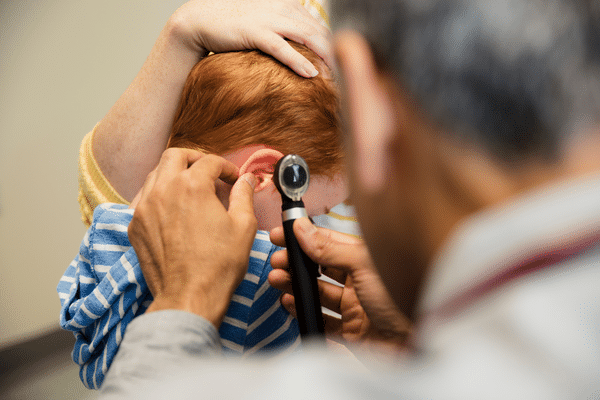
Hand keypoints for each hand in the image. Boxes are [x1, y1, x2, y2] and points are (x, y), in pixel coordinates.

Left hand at [128, 148, 257, 326]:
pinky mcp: (135, 226)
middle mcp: (163, 190)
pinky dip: (158, 194)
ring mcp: (144, 208)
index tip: (233, 179)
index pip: (209, 162)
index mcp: (192, 186)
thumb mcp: (243, 226)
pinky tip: (172, 207)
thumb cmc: (219, 264)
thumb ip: (244, 196)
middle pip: (175, 156)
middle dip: (194, 158)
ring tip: (190, 189)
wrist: (189, 297)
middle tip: (208, 171)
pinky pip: (143, 198)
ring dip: (174, 174)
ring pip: (155, 174)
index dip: (226, 167)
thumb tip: (247, 180)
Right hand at [170, 0, 332, 76]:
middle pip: (318, 30)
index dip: (334, 43)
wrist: (200, 21)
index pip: (319, 24)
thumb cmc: (233, 26)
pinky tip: (312, 74)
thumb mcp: (266, 23)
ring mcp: (269, 19)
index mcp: (287, 6)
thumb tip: (303, 48)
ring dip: (325, 56)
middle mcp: (282, 9)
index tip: (345, 62)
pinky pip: (283, 48)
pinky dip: (299, 61)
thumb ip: (285, 31)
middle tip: (347, 74)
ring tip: (337, 76)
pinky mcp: (255, 33)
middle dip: (336, 51)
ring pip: (306, 37)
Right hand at [269, 218, 411, 352]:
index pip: (329, 242)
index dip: (304, 237)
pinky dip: (304, 312)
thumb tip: (302, 227)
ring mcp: (356, 308)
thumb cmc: (403, 298)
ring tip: (277, 281)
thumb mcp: (364, 264)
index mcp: (368, 259)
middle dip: (296, 263)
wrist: (421, 345)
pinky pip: (322, 321)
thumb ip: (329, 247)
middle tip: (277, 261)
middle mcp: (361, 282)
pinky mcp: (352, 334)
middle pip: (321, 268)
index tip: (282, 234)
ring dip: (295, 286)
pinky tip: (291, 304)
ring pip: (318, 294)